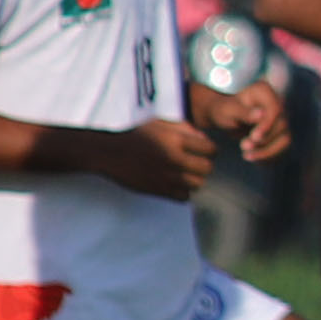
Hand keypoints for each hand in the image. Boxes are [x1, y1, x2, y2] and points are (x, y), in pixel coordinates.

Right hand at [96, 110, 219, 201]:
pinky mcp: (159, 190)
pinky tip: (176, 182)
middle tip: (197, 162)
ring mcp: (167, 176)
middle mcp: (173, 158)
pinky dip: (183, 191)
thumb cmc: (135, 134)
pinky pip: (184, 196)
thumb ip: (184, 128)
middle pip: (207, 168)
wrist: (110, 152)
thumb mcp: (160, 123)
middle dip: (205, 164)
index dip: (210, 149)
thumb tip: (203, 139)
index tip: (205, 149)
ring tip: (186, 172)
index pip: (210, 148)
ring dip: (195, 178)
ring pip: (198, 184)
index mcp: (175, 139)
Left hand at [197, 78, 290, 166]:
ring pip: (285, 139)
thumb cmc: (223, 109)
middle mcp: (277, 104)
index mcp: (265, 92)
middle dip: (264, 140)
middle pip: (282, 126)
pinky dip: (269, 157)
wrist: (223, 116)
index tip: (254, 137)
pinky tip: (255, 160)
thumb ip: (243, 112)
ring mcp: (280, 119)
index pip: (276, 109)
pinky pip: (281, 149)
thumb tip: (261, 115)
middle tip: (243, 146)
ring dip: (268, 152)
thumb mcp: (228, 110)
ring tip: (247, 156)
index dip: (267, 125)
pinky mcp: (279, 134)